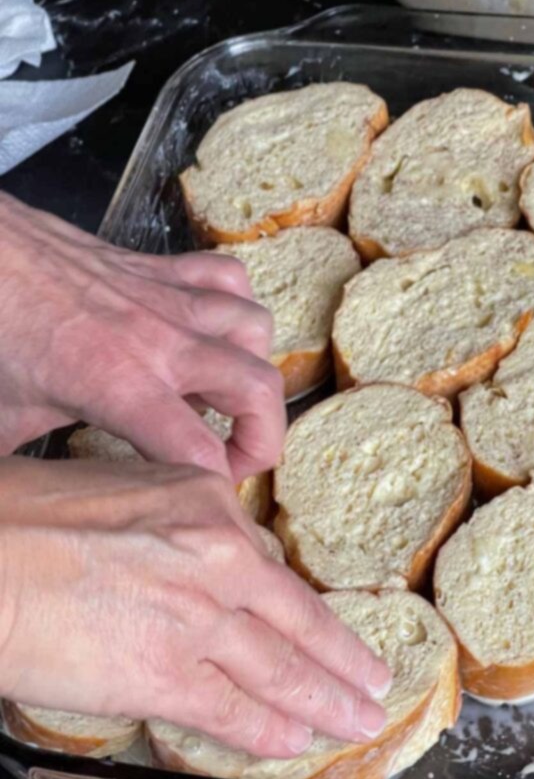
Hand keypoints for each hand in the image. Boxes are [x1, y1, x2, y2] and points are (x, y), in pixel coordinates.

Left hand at [0, 191, 284, 481]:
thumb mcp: (1, 421)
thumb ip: (26, 474)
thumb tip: (28, 510)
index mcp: (119, 385)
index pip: (200, 452)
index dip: (216, 489)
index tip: (201, 501)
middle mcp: (159, 341)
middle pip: (258, 390)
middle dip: (263, 439)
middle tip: (232, 461)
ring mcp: (166, 299)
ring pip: (256, 330)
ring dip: (252, 368)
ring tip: (223, 396)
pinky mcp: (160, 268)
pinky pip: (229, 278)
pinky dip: (236, 307)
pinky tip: (214, 332)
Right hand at [0, 457, 390, 756]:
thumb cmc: (24, 516)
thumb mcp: (122, 490)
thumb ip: (174, 524)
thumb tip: (197, 565)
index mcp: (205, 500)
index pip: (265, 563)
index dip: (295, 606)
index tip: (318, 625)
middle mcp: (217, 554)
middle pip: (298, 617)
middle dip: (343, 658)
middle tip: (375, 681)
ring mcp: (198, 616)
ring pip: (282, 669)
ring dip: (326, 702)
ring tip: (357, 719)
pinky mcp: (165, 674)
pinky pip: (232, 711)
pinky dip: (267, 731)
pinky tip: (293, 742)